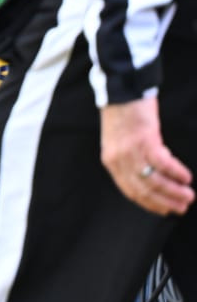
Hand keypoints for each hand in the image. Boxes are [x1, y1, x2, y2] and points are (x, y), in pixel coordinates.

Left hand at [100, 97, 193, 215]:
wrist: (120, 90)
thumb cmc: (123, 114)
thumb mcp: (119, 141)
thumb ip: (130, 159)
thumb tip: (149, 176)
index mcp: (111, 161)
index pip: (130, 190)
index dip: (149, 203)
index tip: (165, 211)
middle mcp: (118, 159)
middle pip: (143, 189)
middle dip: (165, 201)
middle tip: (182, 207)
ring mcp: (130, 151)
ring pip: (154, 180)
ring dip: (174, 191)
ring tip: (189, 195)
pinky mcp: (144, 140)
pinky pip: (163, 164)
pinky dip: (176, 172)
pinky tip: (186, 177)